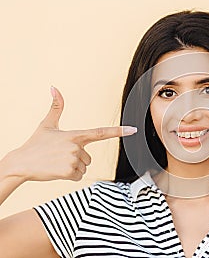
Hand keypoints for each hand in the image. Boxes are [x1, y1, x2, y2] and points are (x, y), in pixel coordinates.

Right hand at [3, 87, 136, 181]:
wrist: (21, 163)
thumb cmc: (35, 144)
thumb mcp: (47, 125)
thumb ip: (56, 107)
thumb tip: (54, 87)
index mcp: (75, 134)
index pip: (101, 132)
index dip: (119, 131)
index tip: (133, 130)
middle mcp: (76, 146)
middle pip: (89, 157)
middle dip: (78, 159)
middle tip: (59, 156)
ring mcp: (73, 159)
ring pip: (84, 167)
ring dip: (73, 168)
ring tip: (57, 163)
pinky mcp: (68, 172)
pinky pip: (78, 176)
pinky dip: (69, 176)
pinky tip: (56, 171)